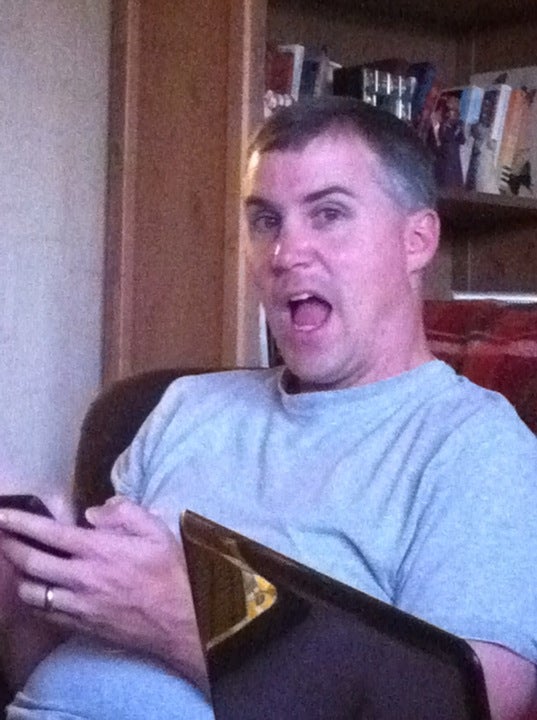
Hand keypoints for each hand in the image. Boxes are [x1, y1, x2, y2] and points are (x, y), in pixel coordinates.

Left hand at [0, 497, 207, 690]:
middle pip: (31, 562)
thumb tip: (93, 512)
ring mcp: (78, 605)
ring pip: (32, 592)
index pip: (49, 533)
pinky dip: (34, 602)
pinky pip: (46, 614)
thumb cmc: (170, 571)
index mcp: (99, 549)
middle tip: (0, 537)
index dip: (21, 522)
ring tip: (16, 565)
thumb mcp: (156, 530)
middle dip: (10, 546)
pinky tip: (37, 593)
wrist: (182, 620)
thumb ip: (124, 513)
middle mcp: (81, 578)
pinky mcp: (81, 626)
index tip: (2, 515)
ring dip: (19, 576)